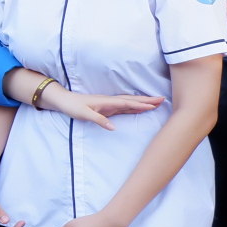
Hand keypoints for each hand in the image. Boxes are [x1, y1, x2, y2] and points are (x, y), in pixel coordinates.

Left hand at [38, 83, 162, 130]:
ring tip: (156, 102)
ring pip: (129, 102)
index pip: (126, 102)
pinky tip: (140, 107)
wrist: (64, 100)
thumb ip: (99, 120)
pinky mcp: (107, 107)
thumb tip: (113, 127)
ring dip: (142, 102)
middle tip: (162, 99)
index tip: (153, 105)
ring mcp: (109, 104)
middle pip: (131, 100)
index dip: (140, 104)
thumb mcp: (84, 114)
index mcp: (106, 102)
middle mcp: (110, 101)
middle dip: (147, 100)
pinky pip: (124, 106)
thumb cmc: (73, 106)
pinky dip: (134, 106)